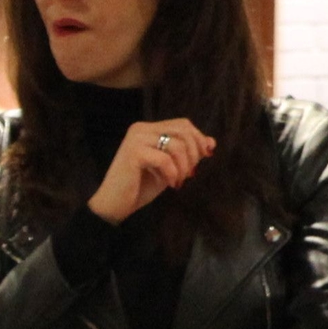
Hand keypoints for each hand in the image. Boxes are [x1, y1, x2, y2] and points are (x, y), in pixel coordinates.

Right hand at [89, 118, 214, 222]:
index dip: (199, 139)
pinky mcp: (133, 153)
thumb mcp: (171, 166)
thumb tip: (212, 142)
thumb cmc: (142, 185)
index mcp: (148, 129)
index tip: (206, 156)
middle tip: (190, 173)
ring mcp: (135, 139)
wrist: (116, 204)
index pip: (183, 124)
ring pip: (177, 145)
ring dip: (184, 167)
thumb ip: (188, 153)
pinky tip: (171, 184)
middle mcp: (141, 129)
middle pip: (183, 131)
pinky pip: (165, 160)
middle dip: (194, 153)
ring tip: (179, 181)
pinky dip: (173, 174)